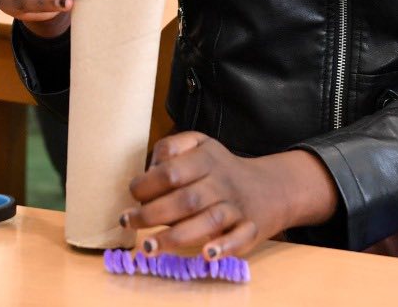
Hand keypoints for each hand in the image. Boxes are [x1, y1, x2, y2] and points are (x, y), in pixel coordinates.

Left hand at [119, 134, 337, 258]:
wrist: (269, 187)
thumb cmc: (219, 169)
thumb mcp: (198, 144)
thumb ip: (170, 149)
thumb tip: (148, 172)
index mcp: (206, 158)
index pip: (172, 171)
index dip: (147, 185)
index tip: (133, 197)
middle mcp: (222, 182)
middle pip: (186, 199)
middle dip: (152, 214)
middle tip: (128, 222)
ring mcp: (236, 206)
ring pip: (208, 221)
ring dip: (176, 236)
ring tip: (148, 247)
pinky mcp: (250, 229)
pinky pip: (239, 238)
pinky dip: (224, 247)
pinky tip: (206, 254)